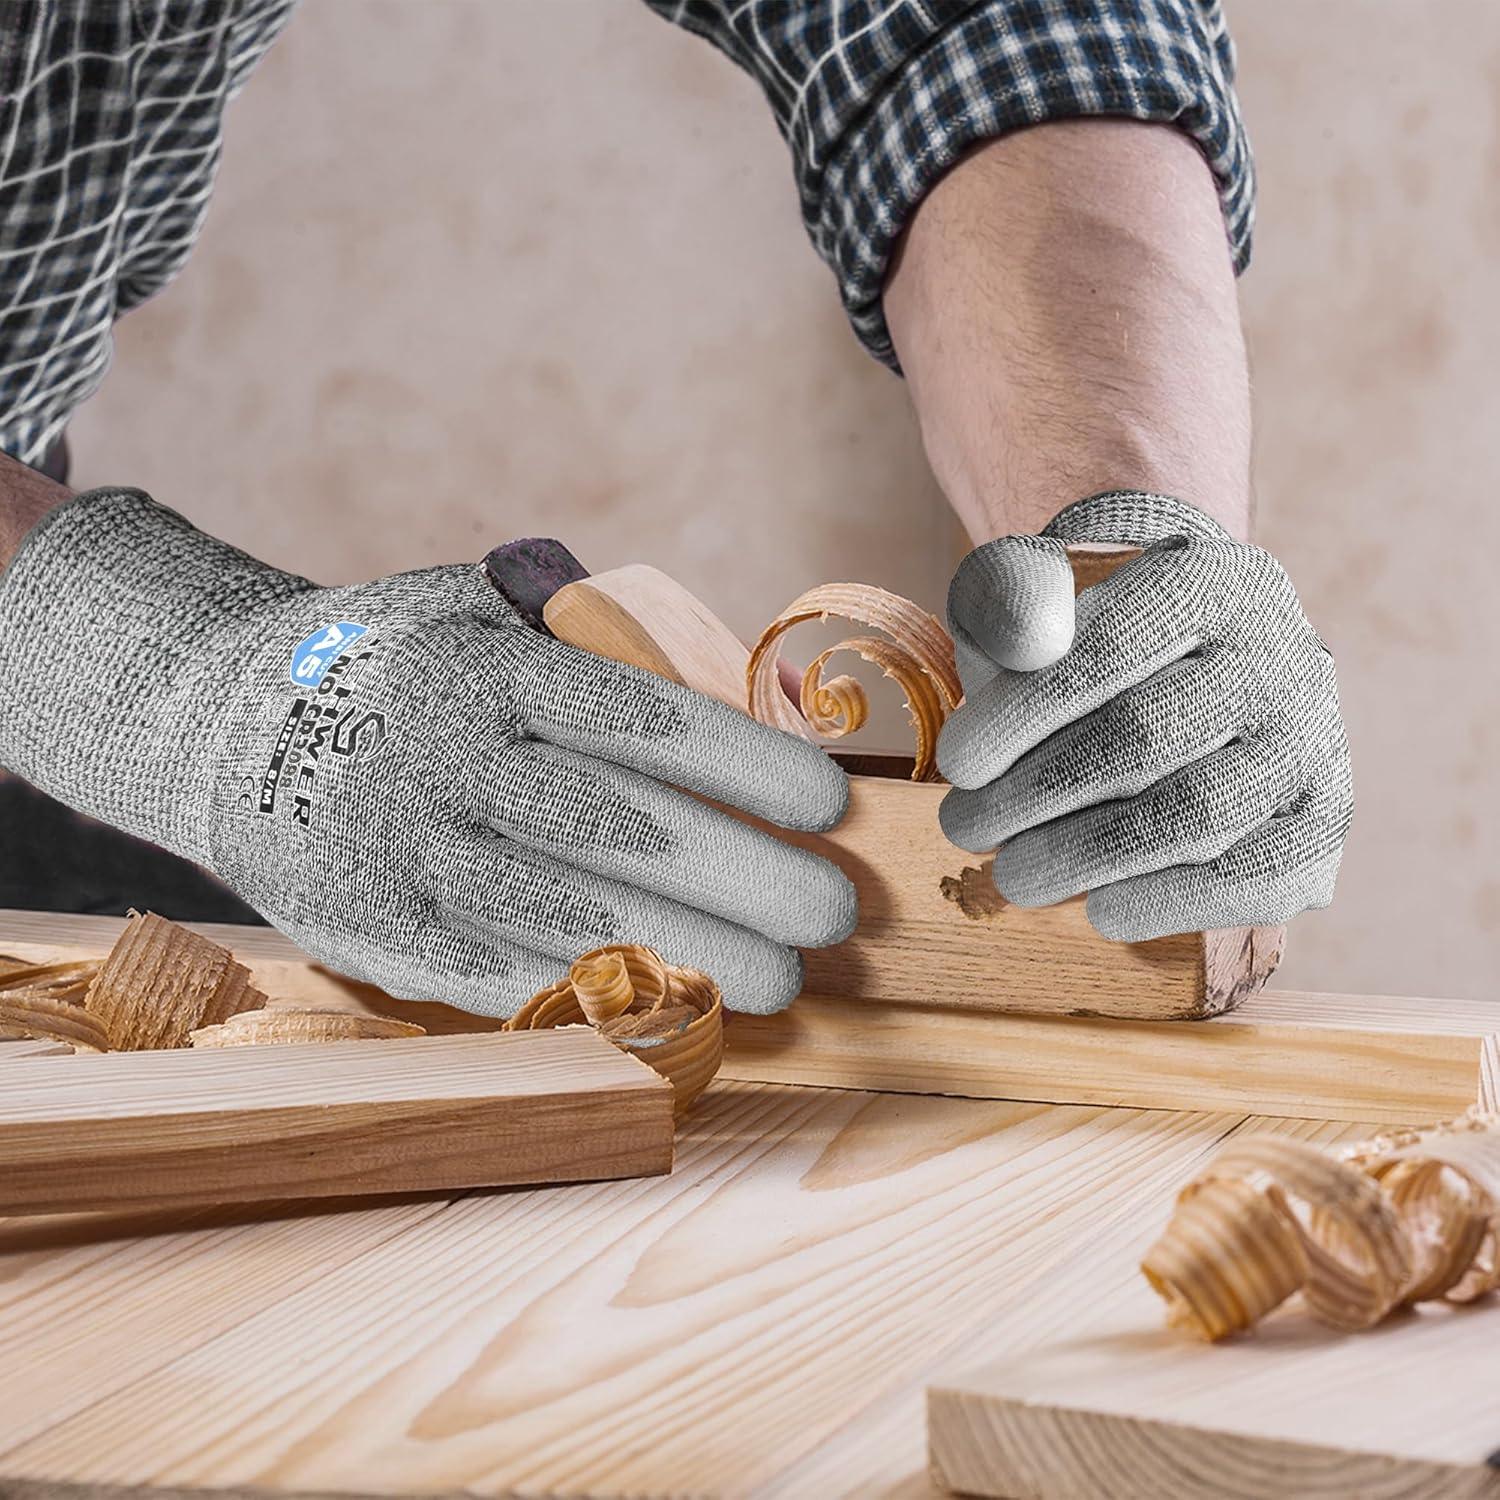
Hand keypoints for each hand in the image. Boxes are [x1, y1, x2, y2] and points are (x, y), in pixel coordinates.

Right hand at [0, 490, 854, 1012]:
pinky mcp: (376, 934)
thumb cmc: (402, 666)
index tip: (829, 802)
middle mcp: (442, 764)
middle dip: (738, 877)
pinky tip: (675, 1011)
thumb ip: (594, 660)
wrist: (225, 721)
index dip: (739, 764)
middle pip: (614, 831)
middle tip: (833, 912)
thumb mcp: (484, 621)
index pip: (633, 720)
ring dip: (686, 955)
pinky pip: (499, 975)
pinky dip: (594, 999)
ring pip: (564, 918)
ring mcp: (403, 857)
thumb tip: (748, 709)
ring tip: (783, 983)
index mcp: (482, 671)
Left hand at [937, 491, 1351, 940]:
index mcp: (1211, 579)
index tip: (955, 764)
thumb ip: (1008, 596)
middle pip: (1144, 737)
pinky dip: (1166, 902)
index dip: (1019, 716)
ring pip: (1197, 814)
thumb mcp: (1026, 595)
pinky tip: (1099, 908)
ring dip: (1085, 857)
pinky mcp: (1323, 822)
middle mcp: (1283, 653)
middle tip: (965, 828)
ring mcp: (1314, 741)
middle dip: (1035, 795)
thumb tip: (1028, 643)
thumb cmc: (1076, 640)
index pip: (1105, 649)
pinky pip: (1253, 879)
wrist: (1176, 673)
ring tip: (1014, 875)